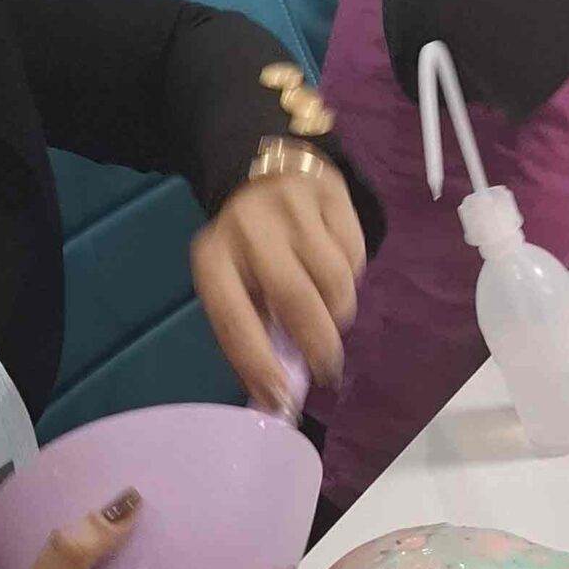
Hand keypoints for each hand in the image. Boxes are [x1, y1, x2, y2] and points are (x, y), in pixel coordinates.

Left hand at [192, 157, 365, 407]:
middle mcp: (250, 228)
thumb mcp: (234, 283)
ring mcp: (293, 206)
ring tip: (330, 314)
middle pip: (294, 299)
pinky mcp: (331, 193)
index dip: (259, 363)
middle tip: (328, 369)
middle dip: (318, 344)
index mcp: (213, 256)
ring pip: (335, 279)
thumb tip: (277, 397)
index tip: (282, 399)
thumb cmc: (247, 247)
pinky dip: (351, 277)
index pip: (235, 319)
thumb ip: (253, 333)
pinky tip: (333, 272)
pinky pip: (356, 254)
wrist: (264, 169)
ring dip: (339, 311)